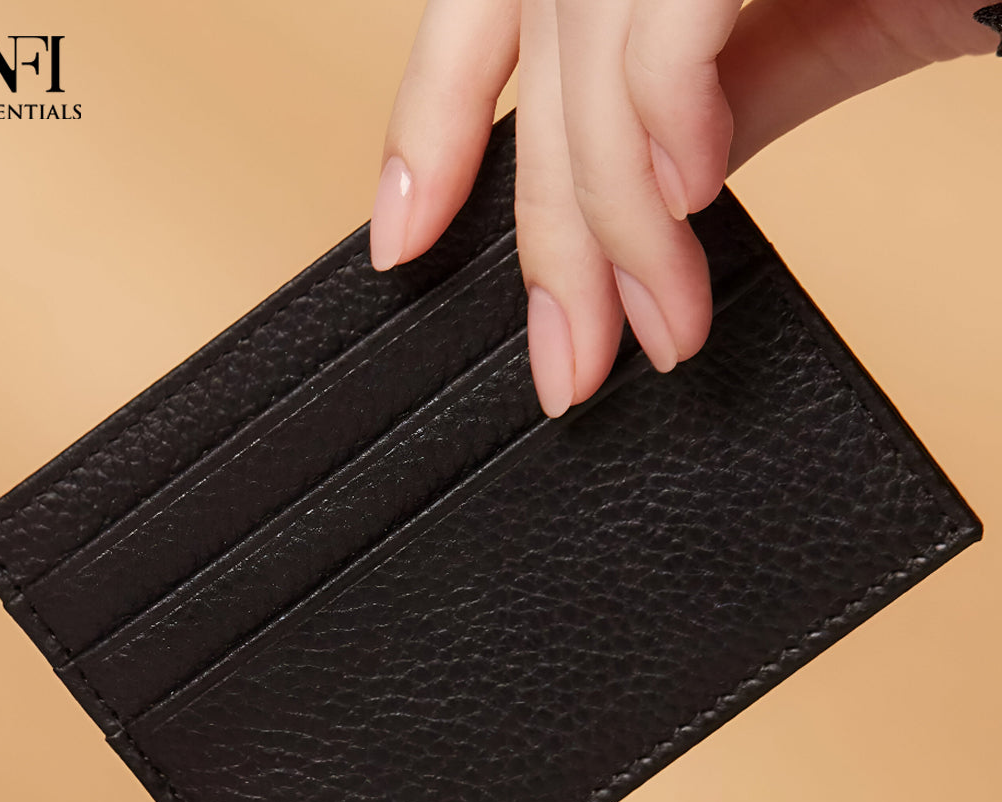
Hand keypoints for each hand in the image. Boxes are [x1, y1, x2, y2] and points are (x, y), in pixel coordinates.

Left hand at [369, 0, 996, 415]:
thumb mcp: (801, 33)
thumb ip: (699, 101)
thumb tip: (633, 199)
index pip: (488, 14)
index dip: (427, 126)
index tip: (401, 240)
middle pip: (542, 69)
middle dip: (549, 239)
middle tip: (566, 366)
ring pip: (591, 68)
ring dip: (619, 227)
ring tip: (661, 332)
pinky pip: (662, 24)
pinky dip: (667, 124)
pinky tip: (696, 199)